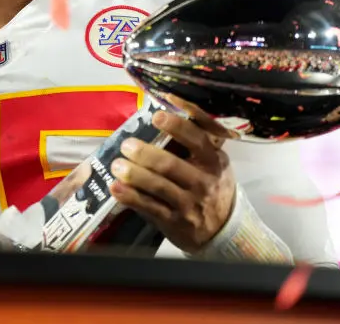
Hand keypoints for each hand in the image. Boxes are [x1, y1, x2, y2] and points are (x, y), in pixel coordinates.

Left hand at [109, 110, 235, 252]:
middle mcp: (203, 181)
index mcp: (213, 160)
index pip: (197, 139)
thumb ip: (195, 141)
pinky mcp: (174, 221)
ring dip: (134, 175)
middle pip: (171, 165)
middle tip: (126, 145)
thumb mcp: (214, 161)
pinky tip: (116, 187)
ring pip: (158, 186)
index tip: (156, 116)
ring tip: (116, 165)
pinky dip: (130, 197)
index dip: (177, 126)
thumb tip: (162, 111)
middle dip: (145, 154)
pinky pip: (149, 207)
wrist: (223, 228)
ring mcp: (188, 203)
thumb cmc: (212, 184)